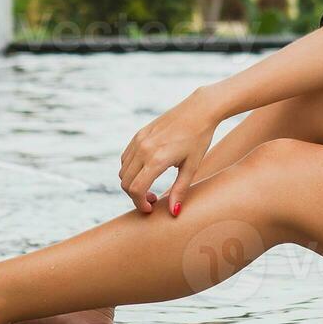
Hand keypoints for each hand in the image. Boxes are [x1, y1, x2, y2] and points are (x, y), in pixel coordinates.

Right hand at [119, 87, 221, 215]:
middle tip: (153, 199)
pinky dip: (130, 170)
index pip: (136, 189)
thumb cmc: (199, 139)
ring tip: (150, 186)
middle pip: (126, 182)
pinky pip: (126, 158)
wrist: (199, 110)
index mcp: (157, 159)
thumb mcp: (192, 167)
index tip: (151, 208)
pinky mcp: (139, 134)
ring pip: (123, 171)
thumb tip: (174, 213)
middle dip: (135, 196)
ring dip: (132, 183)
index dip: (140, 204)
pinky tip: (147, 171)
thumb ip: (180, 190)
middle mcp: (143, 149)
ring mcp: (139, 140)